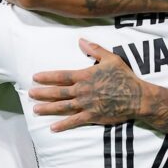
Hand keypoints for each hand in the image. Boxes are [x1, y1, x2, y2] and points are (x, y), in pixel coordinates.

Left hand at [29, 38, 144, 131]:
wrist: (137, 96)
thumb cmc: (125, 76)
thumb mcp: (111, 58)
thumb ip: (95, 50)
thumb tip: (81, 40)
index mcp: (85, 76)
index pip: (61, 76)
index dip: (47, 76)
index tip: (35, 77)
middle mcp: (83, 90)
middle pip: (58, 92)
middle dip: (42, 93)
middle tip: (30, 94)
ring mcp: (86, 104)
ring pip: (63, 107)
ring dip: (48, 108)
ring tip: (36, 110)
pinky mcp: (92, 116)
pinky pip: (75, 121)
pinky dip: (63, 125)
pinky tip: (52, 127)